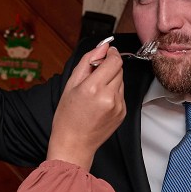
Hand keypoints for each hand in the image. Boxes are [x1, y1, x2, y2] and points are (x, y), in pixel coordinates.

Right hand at [47, 44, 125, 169]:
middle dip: (108, 68)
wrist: (74, 144)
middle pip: (118, 69)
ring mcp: (118, 106)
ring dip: (111, 81)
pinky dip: (112, 93)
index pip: (114, 60)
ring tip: (95, 93)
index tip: (105, 54)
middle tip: (93, 78)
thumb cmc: (67, 117)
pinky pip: (121, 94)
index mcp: (93, 88)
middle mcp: (109, 96)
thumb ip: (87, 62)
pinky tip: (100, 103)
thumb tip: (102, 47)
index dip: (110, 54)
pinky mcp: (122, 113)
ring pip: (121, 81)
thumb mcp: (71, 85)